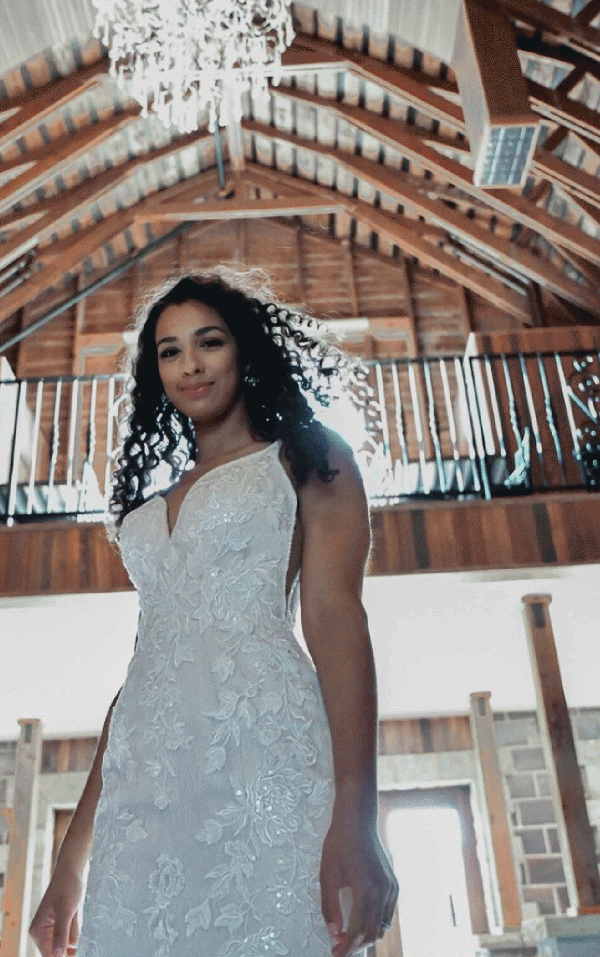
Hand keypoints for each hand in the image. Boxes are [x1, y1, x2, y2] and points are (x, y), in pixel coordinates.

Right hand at [29, 867, 82, 956]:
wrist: (73, 869)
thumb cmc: (68, 886)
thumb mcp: (66, 911)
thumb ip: (62, 934)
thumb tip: (58, 956)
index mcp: (38, 932)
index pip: (50, 956)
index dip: (62, 956)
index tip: (70, 942)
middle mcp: (43, 932)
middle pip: (62, 950)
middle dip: (71, 937)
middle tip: (71, 917)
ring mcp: (54, 928)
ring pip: (70, 940)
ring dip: (75, 928)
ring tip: (72, 910)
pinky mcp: (63, 923)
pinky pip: (74, 932)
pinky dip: (77, 924)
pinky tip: (74, 910)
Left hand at [320, 808, 398, 956]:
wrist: (357, 820)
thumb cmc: (339, 844)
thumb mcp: (327, 875)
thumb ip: (330, 907)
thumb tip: (334, 933)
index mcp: (366, 889)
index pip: (357, 931)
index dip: (346, 947)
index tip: (335, 953)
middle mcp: (383, 891)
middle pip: (372, 932)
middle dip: (356, 945)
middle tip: (339, 948)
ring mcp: (391, 887)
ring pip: (382, 925)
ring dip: (366, 936)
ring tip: (349, 937)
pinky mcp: (393, 883)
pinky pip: (387, 912)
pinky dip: (376, 923)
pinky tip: (362, 921)